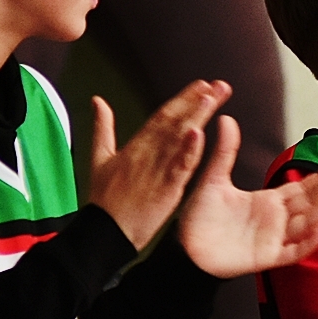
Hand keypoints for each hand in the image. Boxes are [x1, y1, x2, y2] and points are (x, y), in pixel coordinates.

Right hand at [90, 80, 228, 249]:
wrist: (105, 234)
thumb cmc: (104, 200)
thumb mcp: (99, 159)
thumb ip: (102, 128)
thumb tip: (98, 101)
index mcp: (135, 145)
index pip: (163, 115)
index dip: (183, 99)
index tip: (203, 85)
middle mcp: (147, 153)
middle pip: (175, 121)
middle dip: (197, 101)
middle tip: (219, 85)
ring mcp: (156, 170)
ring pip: (178, 139)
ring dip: (196, 117)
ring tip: (213, 97)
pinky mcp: (165, 189)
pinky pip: (179, 167)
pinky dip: (188, 150)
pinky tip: (199, 134)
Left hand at [178, 116, 317, 276]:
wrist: (184, 248)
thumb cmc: (199, 217)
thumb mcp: (214, 180)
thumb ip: (225, 152)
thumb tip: (227, 119)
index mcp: (268, 201)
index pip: (301, 187)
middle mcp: (276, 220)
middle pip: (309, 202)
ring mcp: (274, 239)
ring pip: (306, 225)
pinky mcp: (267, 258)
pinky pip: (293, 251)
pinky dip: (308, 243)